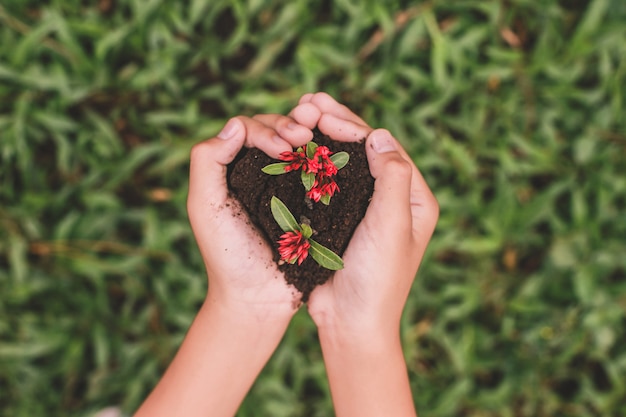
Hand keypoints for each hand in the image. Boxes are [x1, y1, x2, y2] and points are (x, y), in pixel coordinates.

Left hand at [187, 113, 315, 317]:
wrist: (259, 297)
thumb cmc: (228, 254)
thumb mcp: (205, 207)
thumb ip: (207, 162)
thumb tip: (236, 124)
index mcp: (231, 168)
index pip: (247, 129)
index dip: (266, 130)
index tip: (282, 147)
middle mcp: (257, 172)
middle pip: (274, 130)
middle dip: (289, 127)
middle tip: (304, 136)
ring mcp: (285, 186)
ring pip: (297, 146)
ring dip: (308, 138)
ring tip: (316, 140)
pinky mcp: (308, 202)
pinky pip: (316, 171)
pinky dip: (323, 159)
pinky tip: (330, 158)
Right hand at [297, 93, 438, 416]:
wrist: (352, 323)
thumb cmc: (378, 278)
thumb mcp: (391, 225)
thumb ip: (391, 177)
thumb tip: (379, 133)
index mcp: (414, 198)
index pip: (386, 149)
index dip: (355, 125)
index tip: (324, 110)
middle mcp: (392, 200)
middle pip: (364, 151)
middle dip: (336, 123)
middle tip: (308, 100)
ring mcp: (365, 210)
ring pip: (343, 164)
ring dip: (321, 138)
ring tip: (298, 113)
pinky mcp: (341, 221)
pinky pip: (327, 184)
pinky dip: (311, 163)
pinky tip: (293, 148)